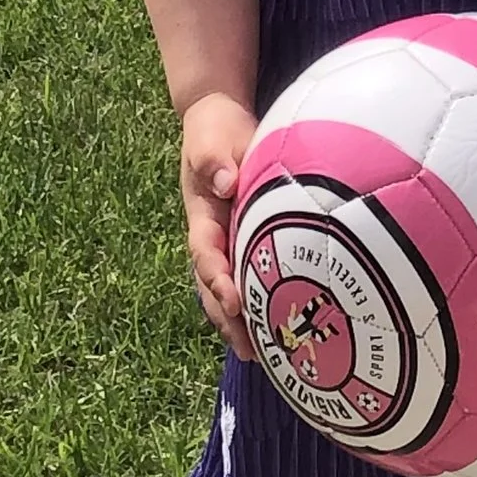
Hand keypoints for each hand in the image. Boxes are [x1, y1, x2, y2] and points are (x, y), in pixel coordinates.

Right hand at [178, 92, 257, 342]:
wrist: (217, 119)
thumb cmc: (215, 128)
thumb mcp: (212, 137)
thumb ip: (216, 158)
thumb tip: (226, 183)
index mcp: (201, 215)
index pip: (206, 254)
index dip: (218, 280)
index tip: (234, 302)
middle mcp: (210, 235)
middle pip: (213, 285)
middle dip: (227, 319)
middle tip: (250, 350)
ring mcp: (225, 241)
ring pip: (226, 289)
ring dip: (237, 323)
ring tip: (259, 357)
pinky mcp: (242, 241)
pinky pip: (246, 277)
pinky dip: (254, 305)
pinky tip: (275, 331)